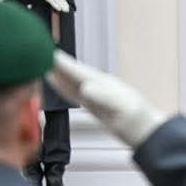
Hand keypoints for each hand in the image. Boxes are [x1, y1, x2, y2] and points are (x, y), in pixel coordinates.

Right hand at [48, 51, 167, 146]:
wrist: (147, 134)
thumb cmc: (139, 121)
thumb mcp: (122, 109)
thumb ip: (104, 97)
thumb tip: (86, 88)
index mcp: (104, 84)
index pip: (78, 71)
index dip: (62, 63)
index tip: (47, 52)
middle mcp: (99, 86)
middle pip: (73, 72)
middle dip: (56, 62)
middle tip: (37, 51)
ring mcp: (96, 95)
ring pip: (71, 81)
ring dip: (56, 72)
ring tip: (41, 63)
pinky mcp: (94, 106)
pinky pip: (74, 93)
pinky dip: (62, 86)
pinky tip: (55, 82)